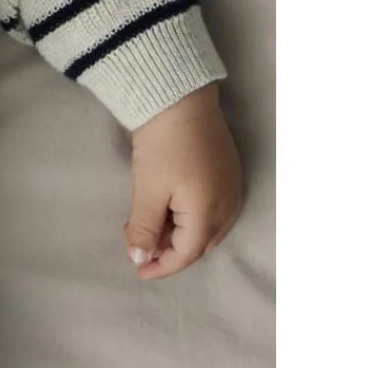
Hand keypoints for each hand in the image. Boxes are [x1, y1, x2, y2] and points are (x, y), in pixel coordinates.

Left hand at [123, 83, 243, 280]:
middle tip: (136, 243)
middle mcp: (228, 205)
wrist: (179, 97)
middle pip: (198, 243)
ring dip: (175, 231)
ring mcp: (230, 186)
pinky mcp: (226, 171)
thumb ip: (145, 229)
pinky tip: (163, 206)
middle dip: (167, 249)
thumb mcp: (148, 190)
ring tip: (142, 224)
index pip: (186, 254)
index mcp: (211, 213)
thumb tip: (141, 259)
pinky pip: (209, 207)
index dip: (161, 266)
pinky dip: (186, 214)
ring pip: (204, 226)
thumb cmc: (162, 145)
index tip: (138, 270)